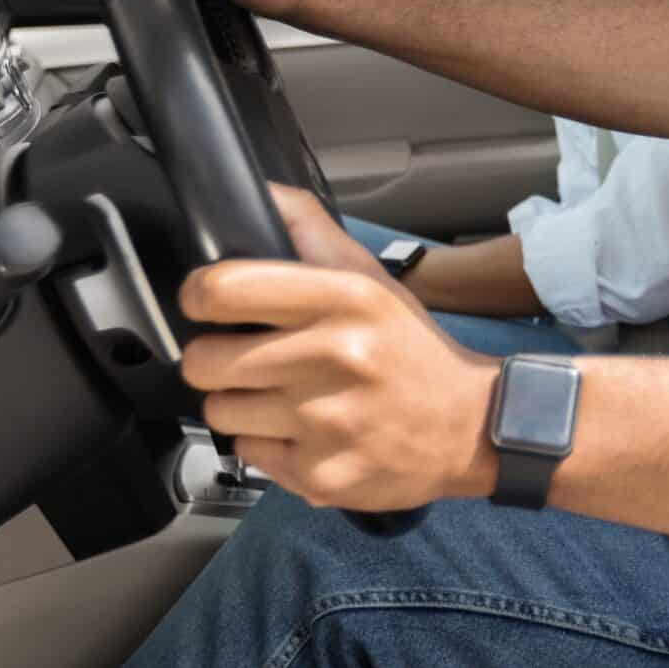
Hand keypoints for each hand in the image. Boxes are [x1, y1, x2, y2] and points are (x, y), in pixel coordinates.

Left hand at [179, 186, 500, 509]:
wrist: (469, 427)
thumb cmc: (409, 350)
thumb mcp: (371, 279)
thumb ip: (310, 230)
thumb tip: (260, 192)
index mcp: (345, 298)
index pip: (223, 288)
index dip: (199, 295)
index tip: (208, 304)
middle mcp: (335, 356)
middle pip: (204, 359)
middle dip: (215, 358)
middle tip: (248, 358)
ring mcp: (325, 422)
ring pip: (219, 411)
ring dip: (241, 404)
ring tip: (282, 397)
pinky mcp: (320, 475)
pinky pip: (249, 454)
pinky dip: (269, 444)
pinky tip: (304, 432)